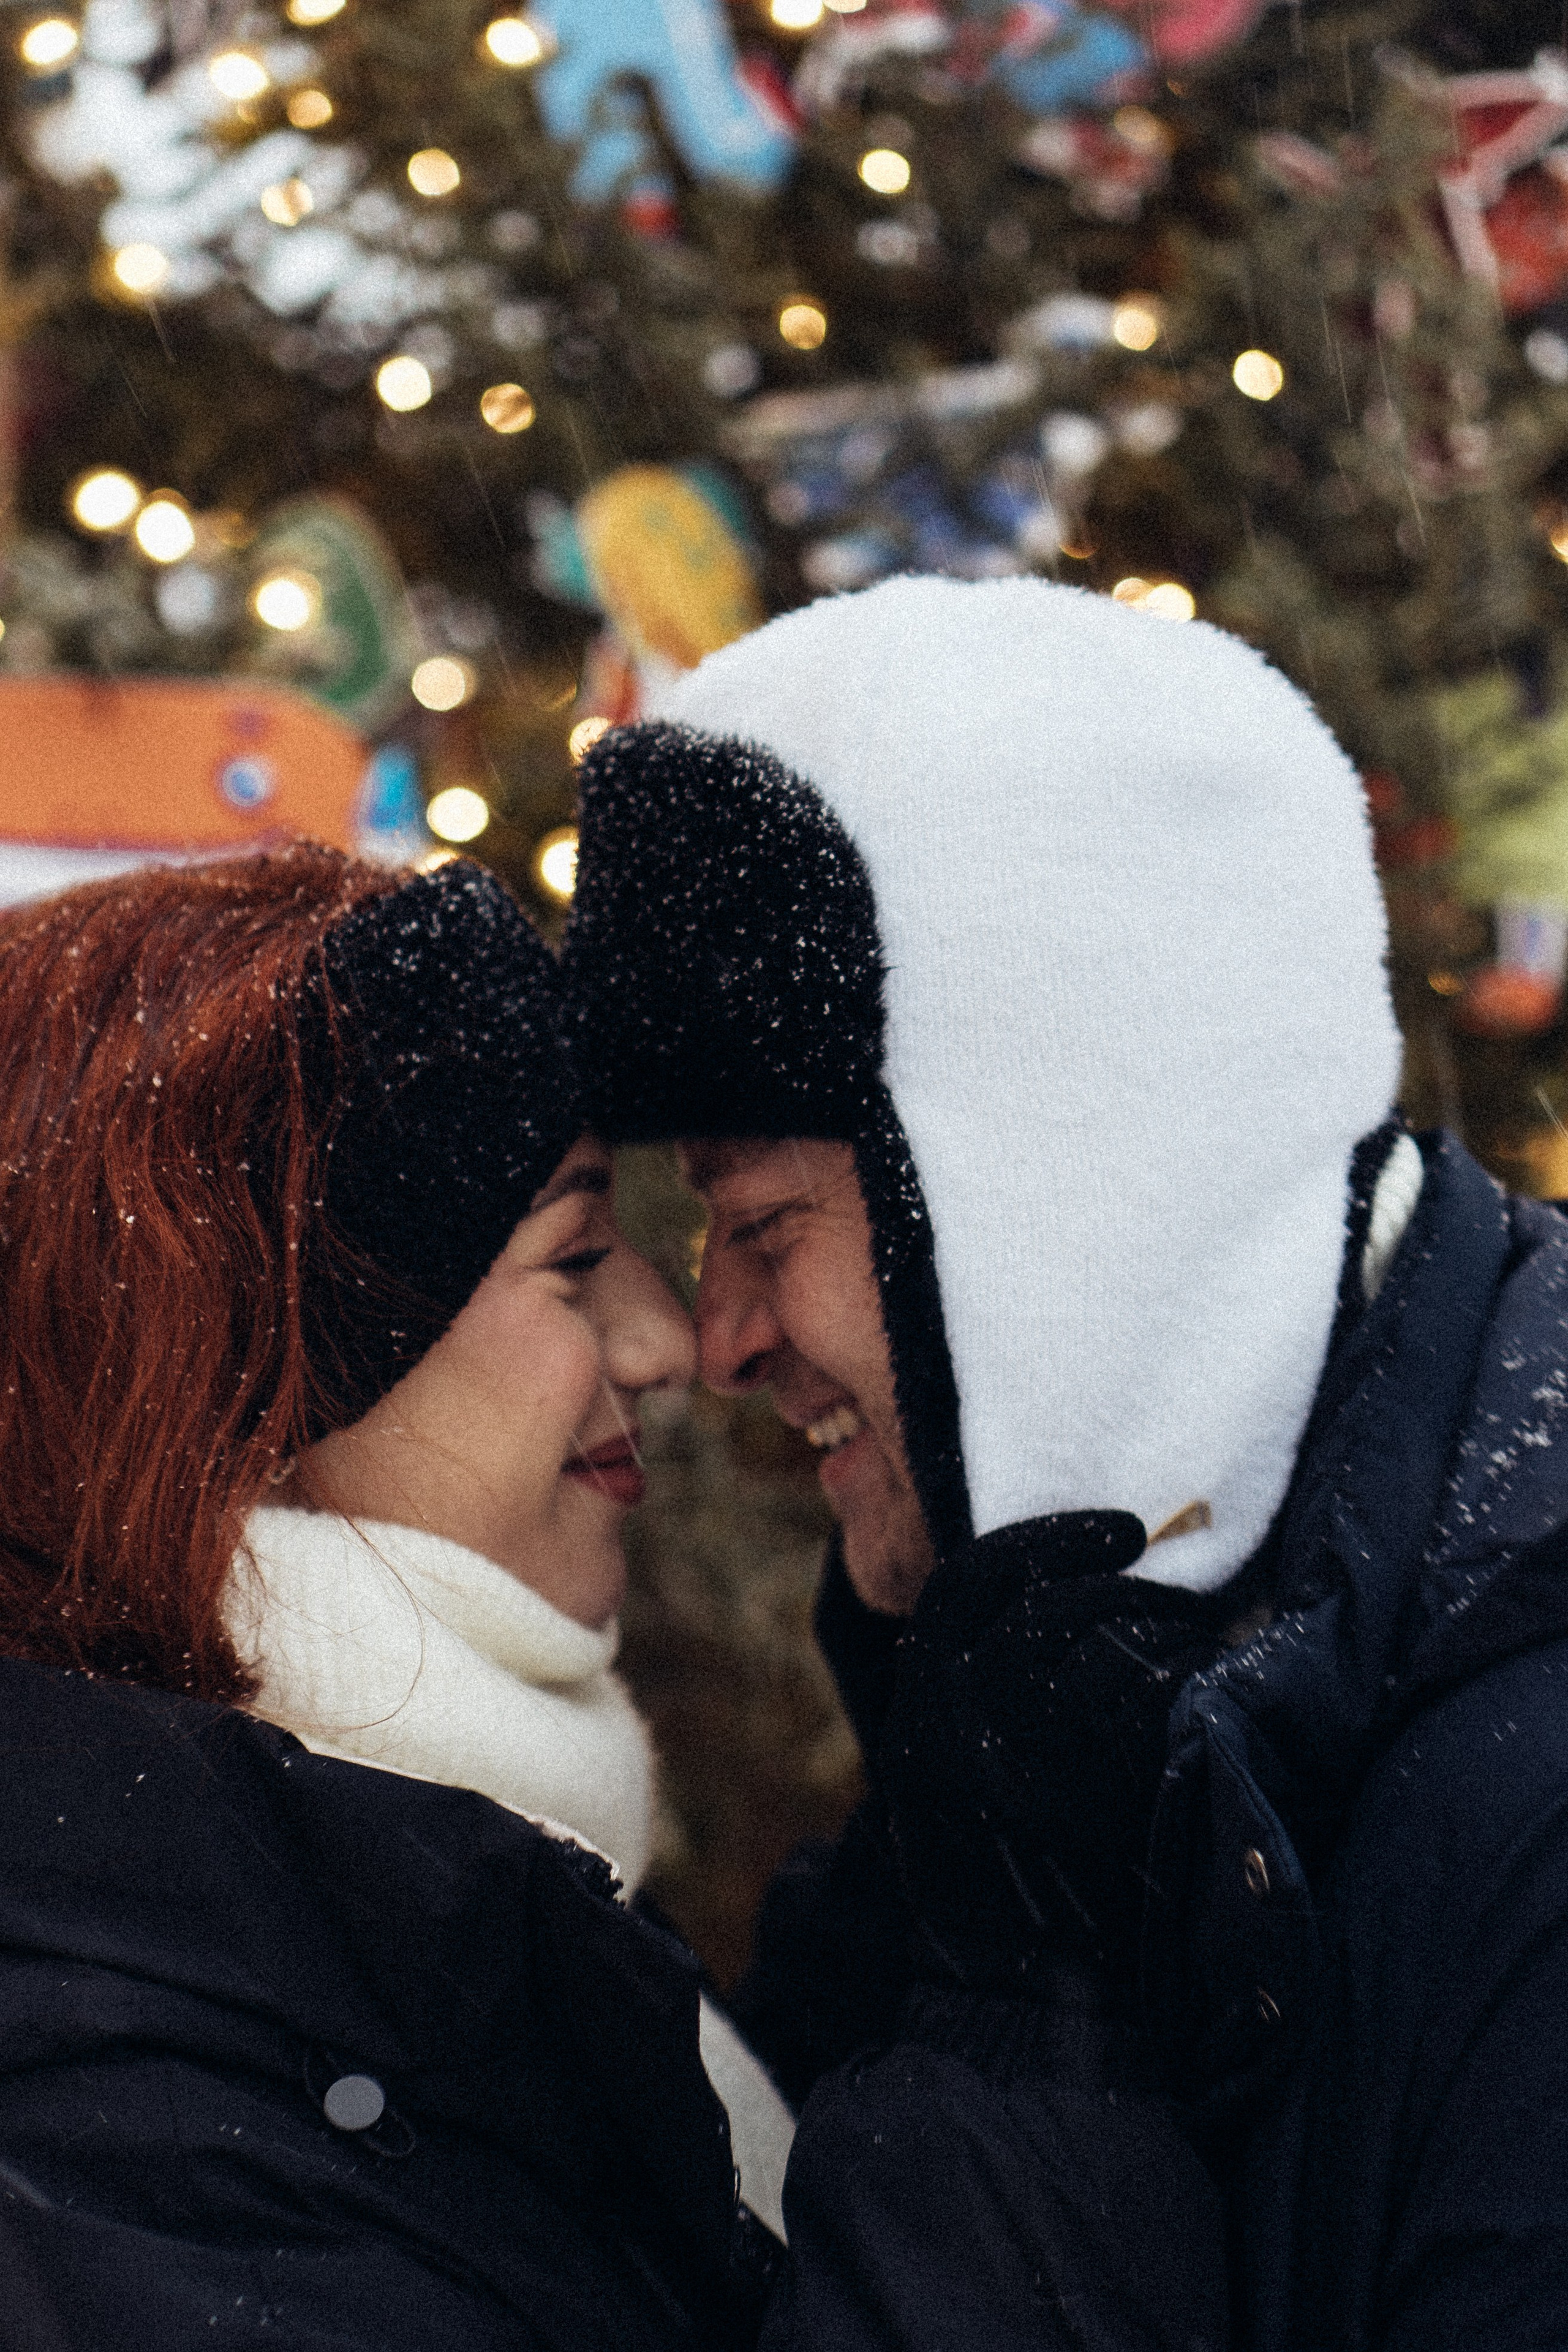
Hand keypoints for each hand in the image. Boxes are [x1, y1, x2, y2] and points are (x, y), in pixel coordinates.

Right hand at [874, 1511, 1221, 1997]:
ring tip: (1191, 1625)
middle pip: (1045, 1602)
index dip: (1041, 1541)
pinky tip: (1209, 1682)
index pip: (970, 1584)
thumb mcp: (946, 1778)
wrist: (1020, 2006)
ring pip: (1105, 1637)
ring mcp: (1030, 1754)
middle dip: (1113, 1575)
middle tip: (1162, 1574)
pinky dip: (1190, 1673)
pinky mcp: (1099, 1788)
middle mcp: (961, 1725)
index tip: (1116, 1530)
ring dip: (1158, 1618)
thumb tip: (1044, 1597)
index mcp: (920, 1713)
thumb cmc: (993, 1886)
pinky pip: (1156, 1692)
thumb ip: (973, 1693)